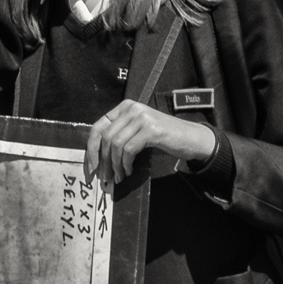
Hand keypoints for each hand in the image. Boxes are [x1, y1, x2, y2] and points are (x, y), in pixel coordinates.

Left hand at [85, 99, 216, 184]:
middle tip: (105, 177)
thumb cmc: (163, 137)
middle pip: (106, 137)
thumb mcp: (138, 130)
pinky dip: (126, 164)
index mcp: (125, 107)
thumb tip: (98, 158)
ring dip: (115, 165)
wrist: (190, 137)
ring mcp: (142, 117)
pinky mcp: (151, 129)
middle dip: (103, 161)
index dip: (91, 148)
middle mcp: (132, 108)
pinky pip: (129, 149)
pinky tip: (129, 171)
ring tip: (119, 176)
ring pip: (116, 144)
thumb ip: (120, 135)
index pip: (98, 126)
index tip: (92, 167)